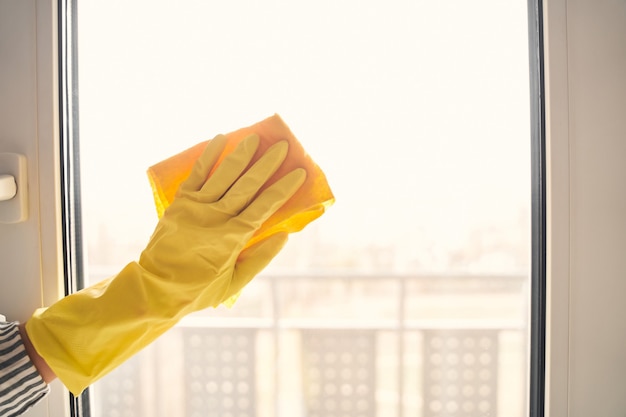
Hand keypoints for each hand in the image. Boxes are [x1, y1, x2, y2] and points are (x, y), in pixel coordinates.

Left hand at [139, 133, 305, 312]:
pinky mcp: (180, 202)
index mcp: (233, 238)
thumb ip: (260, 258)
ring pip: (224, 175)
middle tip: (282, 146)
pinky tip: (219, 139)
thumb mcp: (235, 283)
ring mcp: (196, 207)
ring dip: (240, 155)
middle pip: (247, 185)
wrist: (156, 289)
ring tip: (254, 137)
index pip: (264, 207)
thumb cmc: (199, 289)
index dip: (282, 189)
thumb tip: (284, 235)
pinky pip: (196, 174)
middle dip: (266, 164)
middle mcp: (216, 217)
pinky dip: (208, 156)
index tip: (298, 173)